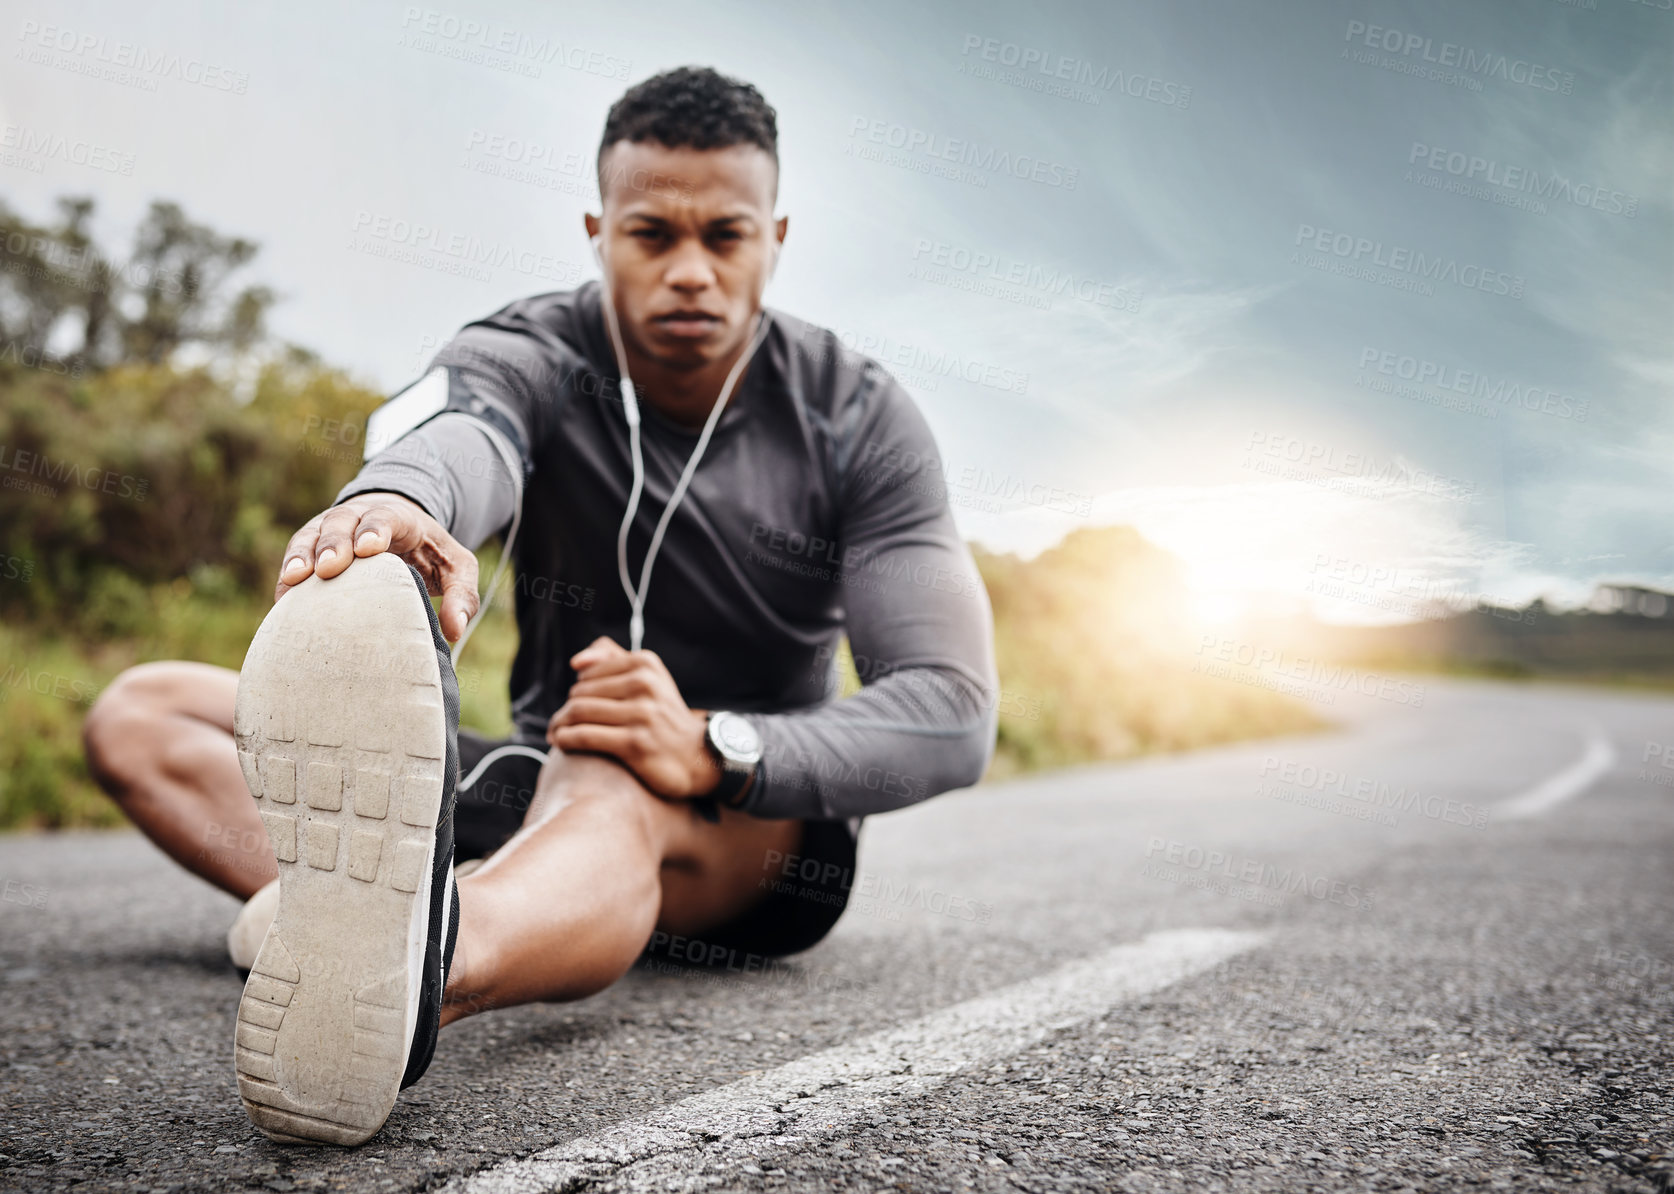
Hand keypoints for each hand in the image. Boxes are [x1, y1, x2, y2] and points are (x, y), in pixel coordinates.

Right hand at [276, 492, 479, 641]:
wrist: (399, 529)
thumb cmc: (430, 552)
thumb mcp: (457, 567)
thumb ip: (462, 595)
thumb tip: (454, 631)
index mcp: (399, 518)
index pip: (385, 518)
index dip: (375, 529)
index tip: (368, 548)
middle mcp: (359, 517)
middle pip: (342, 523)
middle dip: (335, 543)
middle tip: (329, 567)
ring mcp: (331, 528)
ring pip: (312, 535)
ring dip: (303, 555)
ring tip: (294, 578)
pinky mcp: (312, 546)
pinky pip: (296, 555)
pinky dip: (288, 574)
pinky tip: (283, 598)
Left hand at [546, 636, 722, 799]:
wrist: (698, 757)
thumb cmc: (664, 717)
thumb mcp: (649, 680)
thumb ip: (612, 659)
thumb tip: (576, 662)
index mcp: (646, 664)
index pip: (588, 673)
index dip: (576, 691)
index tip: (573, 706)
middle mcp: (645, 685)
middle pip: (580, 693)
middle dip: (565, 710)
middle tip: (560, 724)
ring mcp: (642, 714)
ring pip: (578, 712)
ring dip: (558, 724)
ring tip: (556, 734)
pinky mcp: (635, 743)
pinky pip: (584, 736)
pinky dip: (565, 739)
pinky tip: (561, 743)